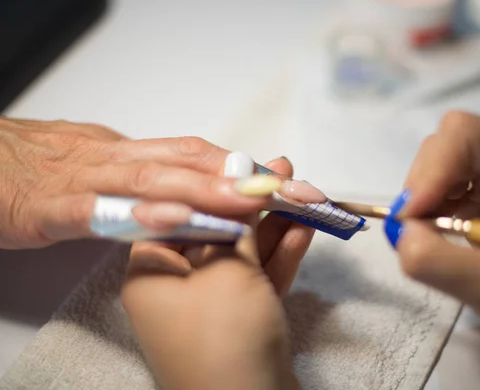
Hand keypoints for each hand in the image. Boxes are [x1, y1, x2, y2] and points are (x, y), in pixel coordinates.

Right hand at [0, 117, 270, 248]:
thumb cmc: (39, 167)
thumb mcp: (101, 165)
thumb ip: (145, 171)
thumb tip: (193, 176)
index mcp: (130, 152)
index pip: (198, 155)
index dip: (245, 167)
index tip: (287, 181)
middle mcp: (117, 159)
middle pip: (189, 163)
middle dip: (244, 179)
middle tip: (292, 193)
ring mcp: (85, 181)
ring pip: (152, 180)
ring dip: (206, 189)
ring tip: (250, 201)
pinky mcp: (51, 208)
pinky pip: (98, 210)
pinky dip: (138, 213)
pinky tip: (172, 220)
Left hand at [121, 157, 313, 389]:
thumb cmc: (223, 337)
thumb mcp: (226, 269)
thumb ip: (235, 219)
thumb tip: (238, 172)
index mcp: (152, 273)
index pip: (177, 214)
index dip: (211, 186)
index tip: (242, 166)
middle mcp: (177, 287)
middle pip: (216, 230)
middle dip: (252, 202)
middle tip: (282, 172)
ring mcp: (212, 306)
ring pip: (244, 254)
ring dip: (274, 226)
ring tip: (301, 193)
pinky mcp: (242, 320)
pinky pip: (259, 279)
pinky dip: (280, 256)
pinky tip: (304, 230)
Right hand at [389, 112, 479, 368]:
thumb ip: (436, 261)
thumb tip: (397, 231)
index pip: (465, 136)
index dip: (430, 171)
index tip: (410, 217)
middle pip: (448, 142)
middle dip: (424, 185)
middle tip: (418, 229)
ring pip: (440, 160)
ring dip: (425, 196)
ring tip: (434, 234)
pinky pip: (444, 180)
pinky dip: (430, 205)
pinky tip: (441, 231)